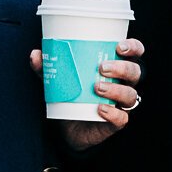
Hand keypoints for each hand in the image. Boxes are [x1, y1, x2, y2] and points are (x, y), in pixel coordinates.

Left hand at [29, 38, 143, 151]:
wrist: (68, 126)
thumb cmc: (71, 93)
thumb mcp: (58, 77)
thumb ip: (47, 66)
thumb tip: (36, 54)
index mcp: (115, 66)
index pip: (135, 53)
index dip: (134, 47)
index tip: (120, 46)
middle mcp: (122, 83)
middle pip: (135, 71)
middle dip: (122, 67)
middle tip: (102, 67)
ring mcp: (120, 103)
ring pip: (131, 94)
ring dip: (117, 89)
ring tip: (97, 87)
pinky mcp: (115, 122)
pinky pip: (122, 118)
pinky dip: (113, 113)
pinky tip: (100, 108)